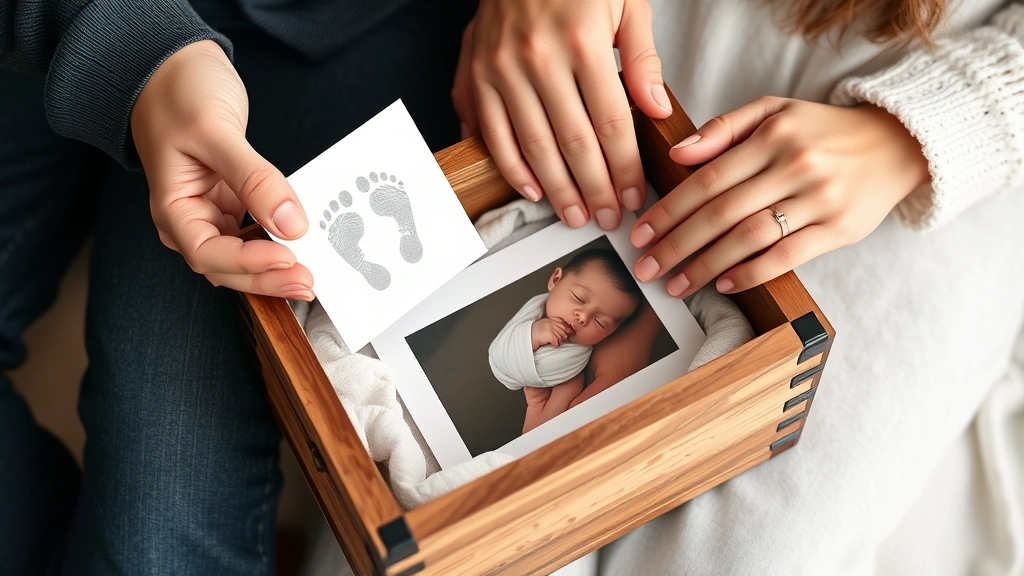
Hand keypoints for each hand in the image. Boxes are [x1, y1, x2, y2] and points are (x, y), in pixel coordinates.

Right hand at [132, 40, 313, 299]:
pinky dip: (278, 244)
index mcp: (173, 207)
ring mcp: (213, 213)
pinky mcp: (233, 203)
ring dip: (273, 270)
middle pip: (228, 267)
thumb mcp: (215, 131)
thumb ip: (253, 178)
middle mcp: (191, 218)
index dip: (248, 264)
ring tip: (311, 276)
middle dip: (267, 279)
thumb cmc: (178, 93)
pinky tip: (304, 249)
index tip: (287, 257)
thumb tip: (290, 223)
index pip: (209, 253)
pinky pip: (257, 235)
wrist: (173, 67)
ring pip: (244, 258)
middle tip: (308, 282)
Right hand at [451, 0, 670, 230]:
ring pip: (533, 148)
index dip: (625, 169)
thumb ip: (641, 57)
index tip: (634, 196)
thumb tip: (656, 109)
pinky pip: (493, 134)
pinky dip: (512, 168)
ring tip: (575, 215)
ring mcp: (501, 70)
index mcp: (583, 42)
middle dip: (595, 190)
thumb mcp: (625, 1)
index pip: (611, 125)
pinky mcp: (475, 75)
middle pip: (574, 144)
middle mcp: (539, 59)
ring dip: (557, 190)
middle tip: (608, 218)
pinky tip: (533, 190)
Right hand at [531, 318, 568, 349]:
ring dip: (559, 342)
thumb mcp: (541, 327)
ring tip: (557, 344)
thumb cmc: (531, 334)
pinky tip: (552, 345)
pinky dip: (555, 345)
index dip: (565, 329)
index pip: (560, 323)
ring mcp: (549, 328)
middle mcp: (549, 323)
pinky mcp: (549, 335)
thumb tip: (559, 332)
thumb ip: (549, 326)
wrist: (525, 338)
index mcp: (547, 320)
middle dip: (563, 336)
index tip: (567, 333)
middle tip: (562, 341)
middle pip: (562, 329)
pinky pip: (556, 341)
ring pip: (560, 336)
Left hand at [630, 97, 929, 296]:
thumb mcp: (774, 111)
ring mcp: (820, 199)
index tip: (640, 234)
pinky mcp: (839, 229)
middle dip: (677, 244)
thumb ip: (723, 129)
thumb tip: (675, 154)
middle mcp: (795, 166)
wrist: (896, 144)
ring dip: (706, 265)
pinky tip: (723, 283)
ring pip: (750, 238)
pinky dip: (751, 273)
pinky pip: (786, 257)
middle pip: (722, 213)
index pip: (708, 179)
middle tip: (647, 268)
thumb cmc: (821, 131)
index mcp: (773, 135)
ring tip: (676, 284)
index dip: (670, 210)